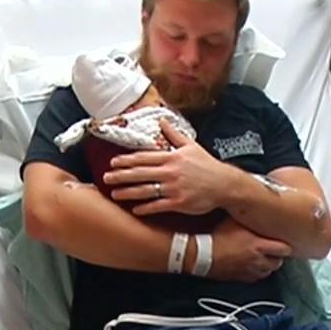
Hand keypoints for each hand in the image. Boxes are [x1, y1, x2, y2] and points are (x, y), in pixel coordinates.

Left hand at [103, 119, 230, 216]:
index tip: (113, 162)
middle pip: (140, 173)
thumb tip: (162, 120)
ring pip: (146, 190)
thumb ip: (174, 134)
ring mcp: (174, 188)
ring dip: (128, 192)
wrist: (225, 184)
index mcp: (172, 157)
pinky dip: (145, 208)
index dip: (127, 160)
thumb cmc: (207, 165)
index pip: (144, 157)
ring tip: (114, 194)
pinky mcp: (179, 203)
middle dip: (121, 176)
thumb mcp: (191, 146)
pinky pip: (158, 206)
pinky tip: (134, 210)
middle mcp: (170, 172)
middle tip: (105, 178)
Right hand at [205, 215, 292, 282]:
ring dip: (267, 265)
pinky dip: (256, 273)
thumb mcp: (233, 221)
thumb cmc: (216, 237)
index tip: (281, 241)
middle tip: (272, 249)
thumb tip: (255, 207)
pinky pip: (255, 278)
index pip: (285, 249)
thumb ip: (247, 217)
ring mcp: (250, 272)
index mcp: (259, 246)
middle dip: (276, 256)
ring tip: (262, 257)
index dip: (284, 245)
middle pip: (278, 262)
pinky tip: (250, 266)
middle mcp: (258, 261)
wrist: (201, 255)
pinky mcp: (240, 278)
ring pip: (268, 272)